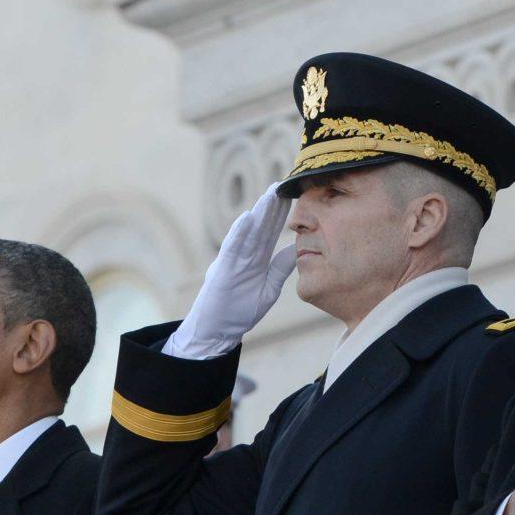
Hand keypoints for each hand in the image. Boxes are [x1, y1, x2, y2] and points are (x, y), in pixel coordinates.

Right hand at [179, 184, 296, 355]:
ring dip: (258, 214)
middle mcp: (244, 255)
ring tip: (269, 195)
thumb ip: (281, 269)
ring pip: (248, 232)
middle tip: (282, 184)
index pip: (271, 232)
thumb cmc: (240, 311)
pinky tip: (247, 217)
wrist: (218, 330)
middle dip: (271, 206)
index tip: (294, 196)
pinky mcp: (222, 269)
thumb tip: (296, 249)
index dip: (281, 215)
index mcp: (256, 259)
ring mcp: (233, 260)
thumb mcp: (269, 289)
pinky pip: (231, 248)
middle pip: (261, 226)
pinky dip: (238, 233)